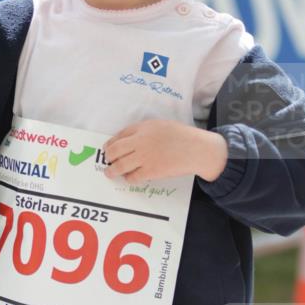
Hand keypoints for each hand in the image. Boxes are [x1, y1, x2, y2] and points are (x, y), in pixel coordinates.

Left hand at [103, 120, 227, 183]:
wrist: (197, 149)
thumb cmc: (181, 136)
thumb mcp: (161, 126)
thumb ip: (144, 131)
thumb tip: (128, 141)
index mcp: (143, 128)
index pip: (120, 135)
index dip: (111, 144)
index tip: (108, 149)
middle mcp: (141, 141)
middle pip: (115, 150)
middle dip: (108, 157)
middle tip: (107, 161)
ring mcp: (145, 157)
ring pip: (120, 165)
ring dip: (112, 170)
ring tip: (110, 173)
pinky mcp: (151, 171)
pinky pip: (133, 176)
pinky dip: (128, 178)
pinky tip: (130, 177)